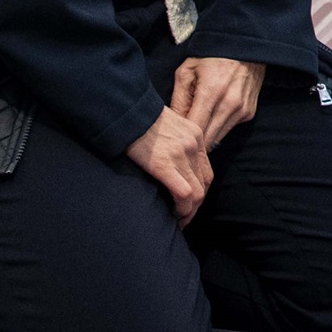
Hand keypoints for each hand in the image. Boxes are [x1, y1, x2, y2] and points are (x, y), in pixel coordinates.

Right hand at [124, 107, 212, 222]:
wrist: (126, 110)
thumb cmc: (139, 118)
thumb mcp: (166, 124)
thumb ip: (175, 141)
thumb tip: (171, 160)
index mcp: (195, 135)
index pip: (206, 171)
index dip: (200, 190)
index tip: (188, 203)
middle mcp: (193, 145)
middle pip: (205, 184)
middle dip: (195, 205)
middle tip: (183, 217)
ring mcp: (181, 155)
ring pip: (197, 193)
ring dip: (189, 212)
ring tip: (178, 221)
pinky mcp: (165, 165)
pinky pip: (184, 194)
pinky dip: (182, 209)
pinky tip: (173, 215)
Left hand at [171, 55, 264, 150]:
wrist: (244, 46)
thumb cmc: (210, 56)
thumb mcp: (186, 71)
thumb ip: (178, 100)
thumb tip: (175, 125)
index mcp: (211, 92)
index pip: (195, 129)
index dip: (183, 138)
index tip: (174, 140)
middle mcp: (230, 104)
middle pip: (208, 140)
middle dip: (194, 143)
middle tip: (182, 141)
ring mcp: (242, 110)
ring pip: (219, 138)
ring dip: (206, 137)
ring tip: (194, 130)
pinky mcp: (249, 113)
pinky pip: (229, 129)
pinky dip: (218, 128)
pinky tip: (211, 117)